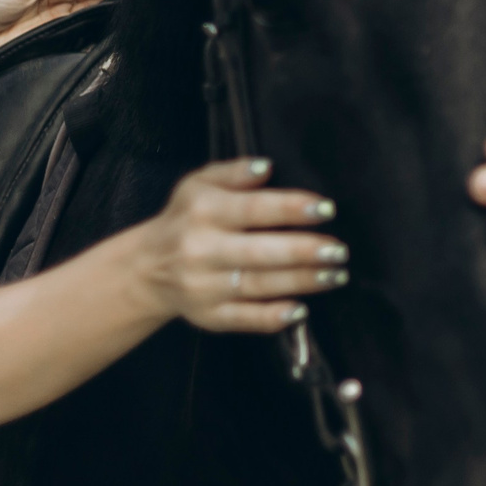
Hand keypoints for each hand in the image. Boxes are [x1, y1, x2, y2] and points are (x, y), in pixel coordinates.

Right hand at [138, 159, 346, 334]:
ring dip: (302, 282)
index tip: (326, 210)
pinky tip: (300, 310)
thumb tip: (267, 166)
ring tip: (334, 275)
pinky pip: (245, 319)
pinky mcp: (208, 317)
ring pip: (260, 286)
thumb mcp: (198, 184)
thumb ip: (233, 172)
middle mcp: (202, 249)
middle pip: (262, 252)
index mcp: (203, 211)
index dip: (292, 209)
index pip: (255, 208)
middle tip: (339, 251)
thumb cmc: (185, 219)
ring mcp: (204, 286)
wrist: (146, 268)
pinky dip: (273, 317)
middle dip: (305, 252)